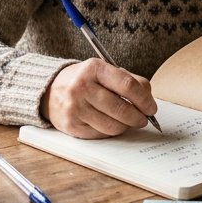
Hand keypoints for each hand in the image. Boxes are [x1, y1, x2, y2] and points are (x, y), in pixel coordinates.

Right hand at [41, 58, 157, 138]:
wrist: (50, 90)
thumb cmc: (83, 80)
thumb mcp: (103, 71)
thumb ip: (128, 80)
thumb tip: (148, 98)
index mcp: (94, 68)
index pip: (128, 85)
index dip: (145, 99)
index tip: (151, 107)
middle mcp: (82, 87)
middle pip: (122, 108)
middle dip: (139, 117)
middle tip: (144, 118)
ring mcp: (75, 108)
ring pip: (113, 125)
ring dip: (126, 126)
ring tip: (127, 121)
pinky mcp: (72, 125)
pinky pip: (101, 134)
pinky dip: (111, 131)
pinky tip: (110, 123)